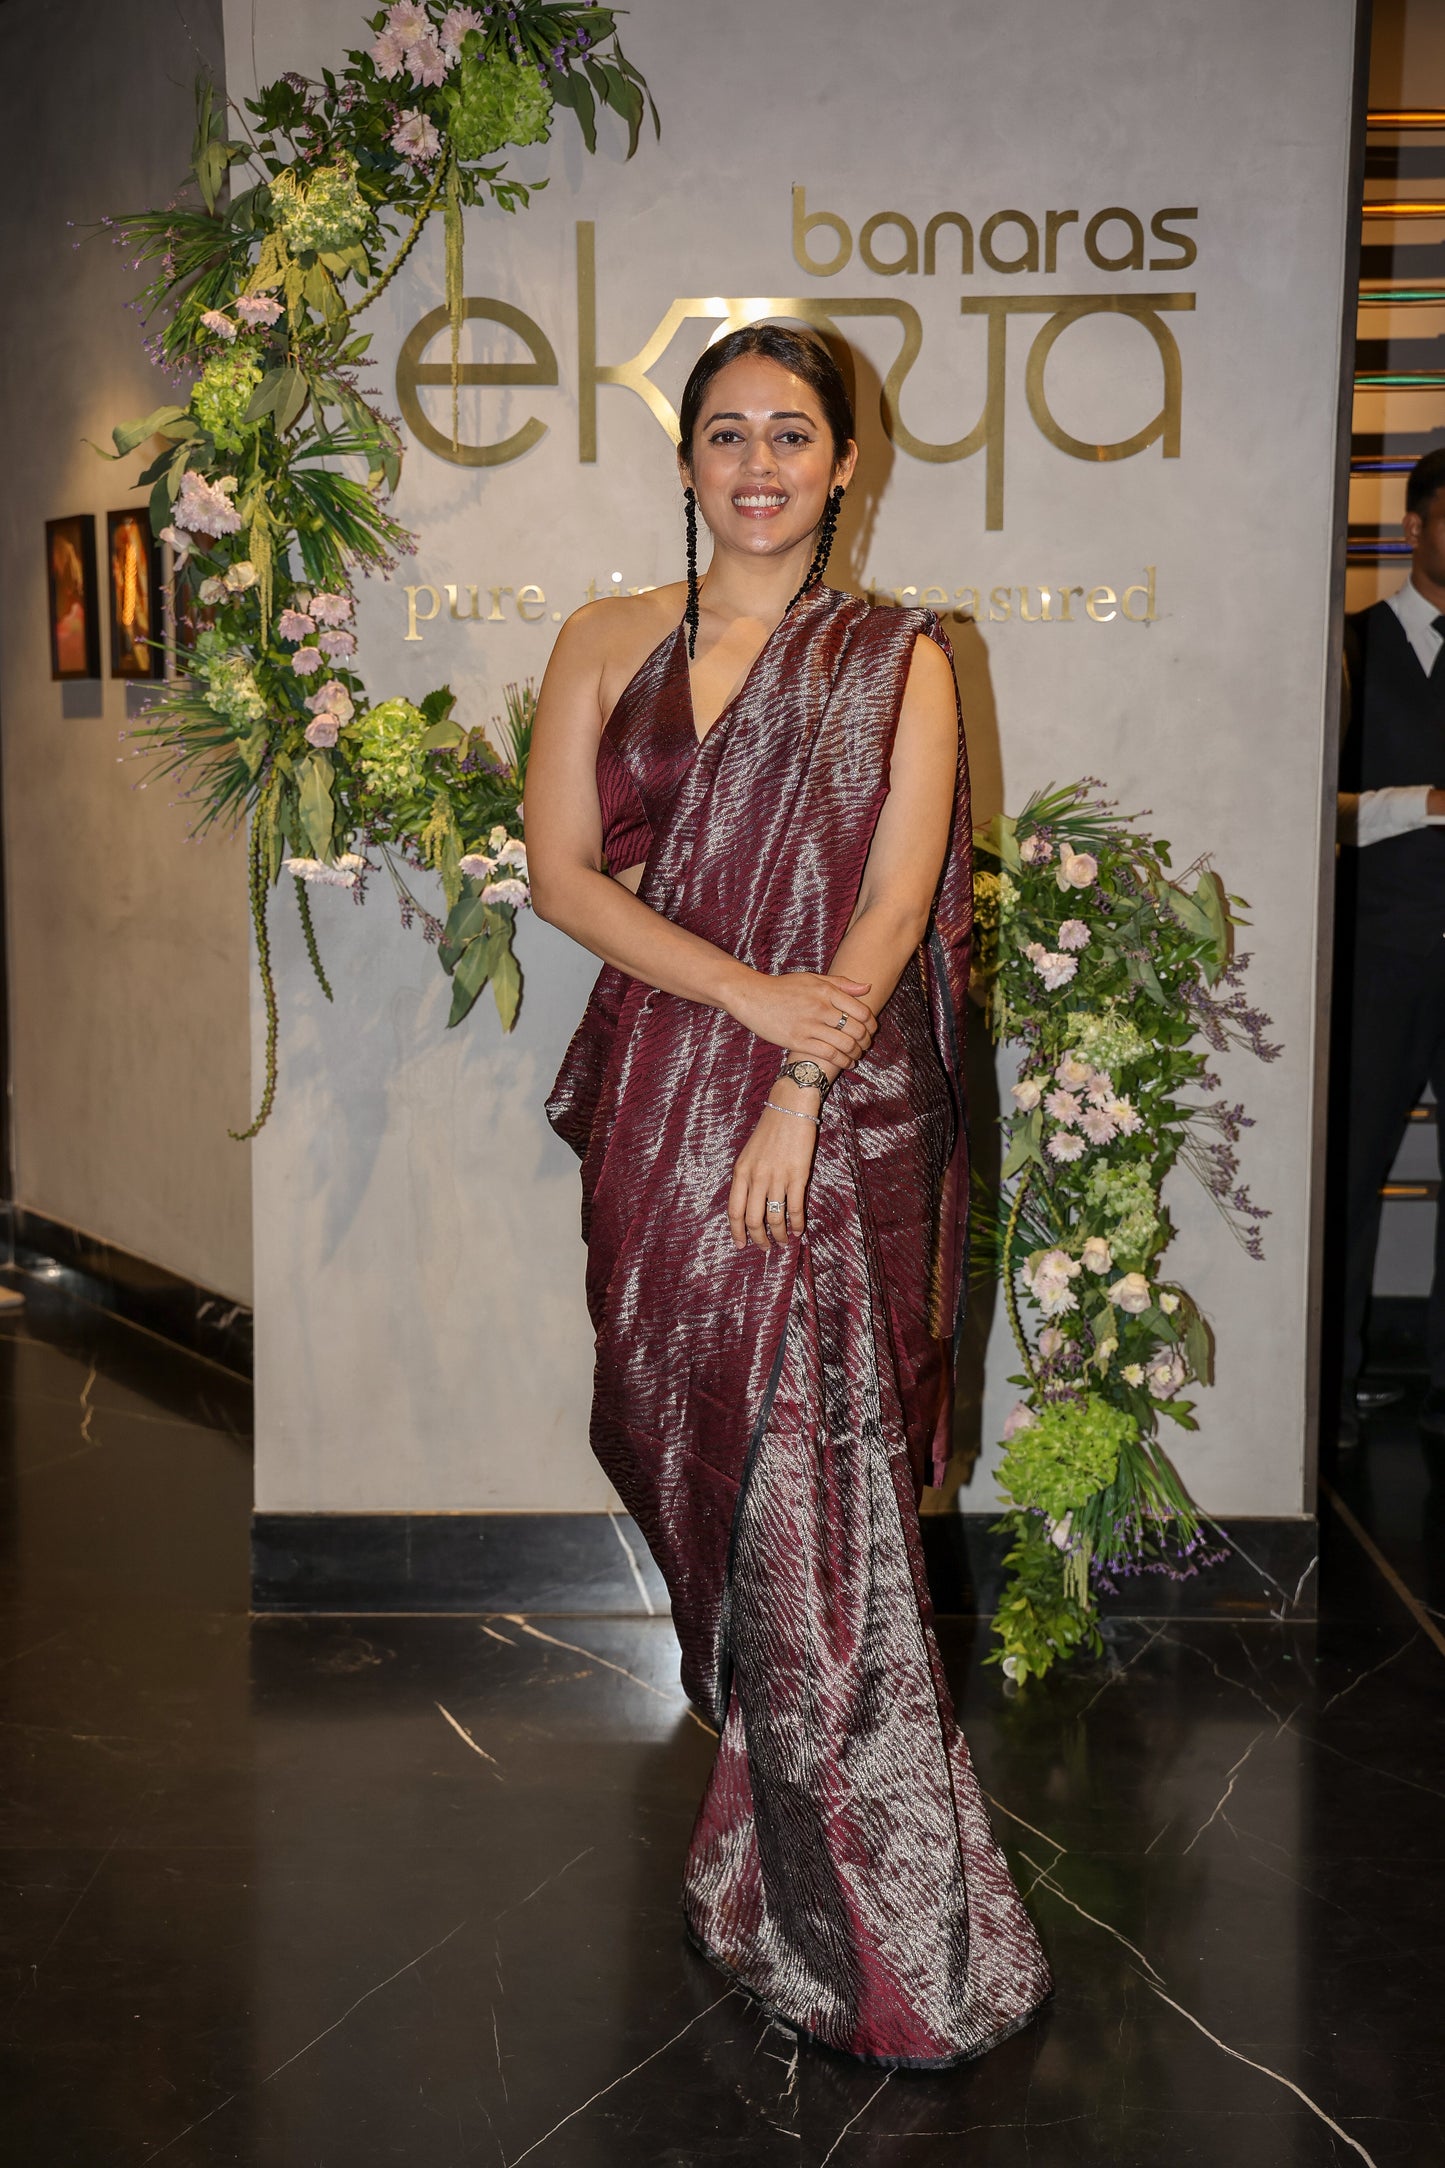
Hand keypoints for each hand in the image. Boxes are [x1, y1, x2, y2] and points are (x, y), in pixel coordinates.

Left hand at [728, 1100, 817, 1250]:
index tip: (740, 1245)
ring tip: (784, 1242)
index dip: (737, 1232)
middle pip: (753, 1220)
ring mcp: (777, 1178)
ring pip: (775, 1219)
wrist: (790, 1109)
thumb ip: (746, 1179)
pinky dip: (797, 1224)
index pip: (734, 1211)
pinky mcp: (798, 1176)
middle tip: (765, 1248)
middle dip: (758, 1240)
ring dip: (779, 1235)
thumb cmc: (769, 1131)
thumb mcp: (748, 1154)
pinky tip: (799, 1230)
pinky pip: (795, 1208)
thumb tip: (748, 1205)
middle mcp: (756, 1178)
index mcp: (741, 1173)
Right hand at [729, 971, 876, 1070]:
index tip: (871, 1031)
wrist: (752, 996)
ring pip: (845, 1044)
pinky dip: (843, 1061)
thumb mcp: (812, 978)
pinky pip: (829, 1054)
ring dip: (856, 1053)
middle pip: (856, 1030)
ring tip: (856, 1056)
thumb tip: (868, 987)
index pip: (861, 1011)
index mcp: (826, 991)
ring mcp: (809, 1025)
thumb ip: (841, 983)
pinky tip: (846, 1063)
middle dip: (866, 1041)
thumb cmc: (783, 987)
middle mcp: (820, 1007)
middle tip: (865, 1046)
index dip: (871, 1024)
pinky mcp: (797, 1040)